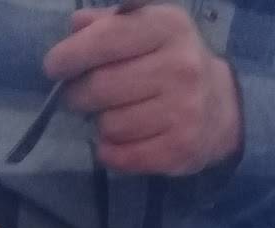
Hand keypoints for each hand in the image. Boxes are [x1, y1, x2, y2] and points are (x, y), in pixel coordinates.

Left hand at [45, 4, 242, 176]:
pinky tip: (117, 142)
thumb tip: (75, 28)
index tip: (53, 67)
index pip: (107, 40)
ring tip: (112, 116)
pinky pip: (121, 156)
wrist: (221, 109)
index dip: (72, 55)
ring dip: (100, 124)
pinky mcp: (178, 150)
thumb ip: (110, 24)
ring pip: (109, 125)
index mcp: (168, 27)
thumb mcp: (148, 29)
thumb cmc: (172, 63)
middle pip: (101, 87)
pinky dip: (109, 152)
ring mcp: (182, 112)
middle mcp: (179, 67)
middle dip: (78, 94)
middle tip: (77, 97)